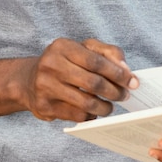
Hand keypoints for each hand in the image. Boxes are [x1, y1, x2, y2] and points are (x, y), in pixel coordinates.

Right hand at [22, 38, 137, 122]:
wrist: (29, 80)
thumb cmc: (64, 62)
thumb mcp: (83, 48)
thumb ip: (107, 52)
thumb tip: (125, 70)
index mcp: (62, 46)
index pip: (96, 61)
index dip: (117, 73)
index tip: (132, 81)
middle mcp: (51, 65)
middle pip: (93, 83)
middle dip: (114, 91)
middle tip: (124, 95)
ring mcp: (45, 87)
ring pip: (86, 102)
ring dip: (105, 107)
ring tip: (111, 106)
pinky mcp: (44, 106)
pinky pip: (76, 115)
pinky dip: (90, 115)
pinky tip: (94, 111)